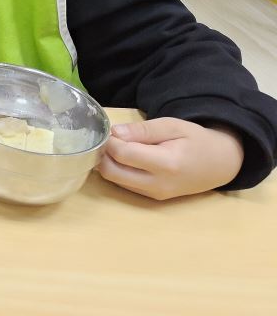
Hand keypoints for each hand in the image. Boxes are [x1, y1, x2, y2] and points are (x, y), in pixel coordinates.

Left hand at [97, 117, 244, 200]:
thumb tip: (114, 133)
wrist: (221, 165)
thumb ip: (143, 130)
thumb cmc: (197, 140)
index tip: (108, 129)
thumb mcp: (172, 126)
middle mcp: (158, 184)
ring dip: (109, 162)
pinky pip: (124, 185)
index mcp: (166, 164)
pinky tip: (126, 158)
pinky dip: (118, 170)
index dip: (109, 141)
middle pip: (112, 172)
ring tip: (118, 146)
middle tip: (108, 138)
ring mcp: (155, 195)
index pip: (123, 154)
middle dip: (104, 154)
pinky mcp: (153, 198)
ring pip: (114, 180)